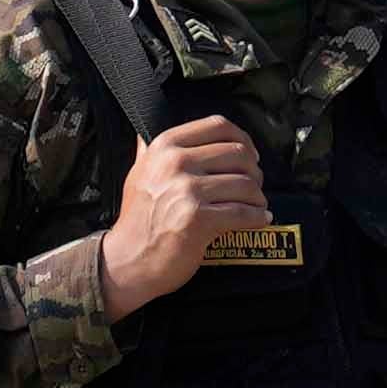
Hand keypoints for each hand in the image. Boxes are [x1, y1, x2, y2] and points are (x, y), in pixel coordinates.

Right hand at [89, 118, 269, 313]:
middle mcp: (175, 163)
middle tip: (253, 186)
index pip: (218, 126)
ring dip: (257, 198)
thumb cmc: (137, 221)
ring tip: (255, 205)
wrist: (127, 261)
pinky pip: (244, 212)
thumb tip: (149, 129)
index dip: (243, 139)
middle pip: (238, 154)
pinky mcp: (198, 219)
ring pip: (246, 184)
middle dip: (254, 171)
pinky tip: (259, 219)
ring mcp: (187, 191)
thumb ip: (150, 151)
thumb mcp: (139, 173)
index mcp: (164, 147)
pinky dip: (257, 217)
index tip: (250, 155)